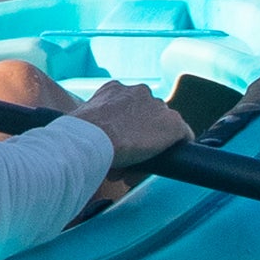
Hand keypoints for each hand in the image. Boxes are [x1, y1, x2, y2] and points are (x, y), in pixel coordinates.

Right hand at [69, 81, 193, 169]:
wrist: (90, 140)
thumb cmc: (76, 135)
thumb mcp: (80, 121)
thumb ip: (91, 124)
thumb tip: (89, 141)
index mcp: (115, 89)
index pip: (127, 109)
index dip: (122, 132)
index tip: (115, 147)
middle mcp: (139, 92)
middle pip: (146, 119)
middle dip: (136, 141)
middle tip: (123, 162)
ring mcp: (158, 107)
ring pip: (160, 131)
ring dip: (150, 150)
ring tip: (133, 170)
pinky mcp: (173, 124)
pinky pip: (182, 136)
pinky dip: (175, 150)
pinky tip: (164, 163)